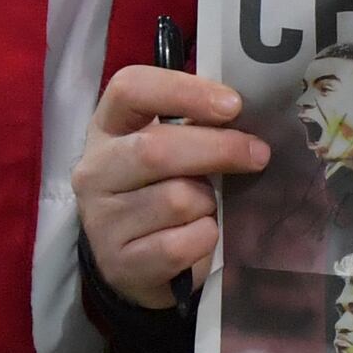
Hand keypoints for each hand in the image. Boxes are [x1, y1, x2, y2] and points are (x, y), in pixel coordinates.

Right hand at [71, 65, 267, 310]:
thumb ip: (196, 127)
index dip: (183, 91)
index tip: (232, 105)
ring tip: (206, 208)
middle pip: (156, 149)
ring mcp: (101, 220)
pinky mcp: (120, 263)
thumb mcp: (172, 151)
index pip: (129, 89)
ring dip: (208, 204)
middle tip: (258, 154)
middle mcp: (94, 170)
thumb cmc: (163, 190)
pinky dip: (203, 239)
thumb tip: (244, 116)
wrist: (137, 263)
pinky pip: (180, 244)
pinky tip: (198, 237)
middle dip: (218, 149)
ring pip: (176, 200)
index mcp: (107, 128)